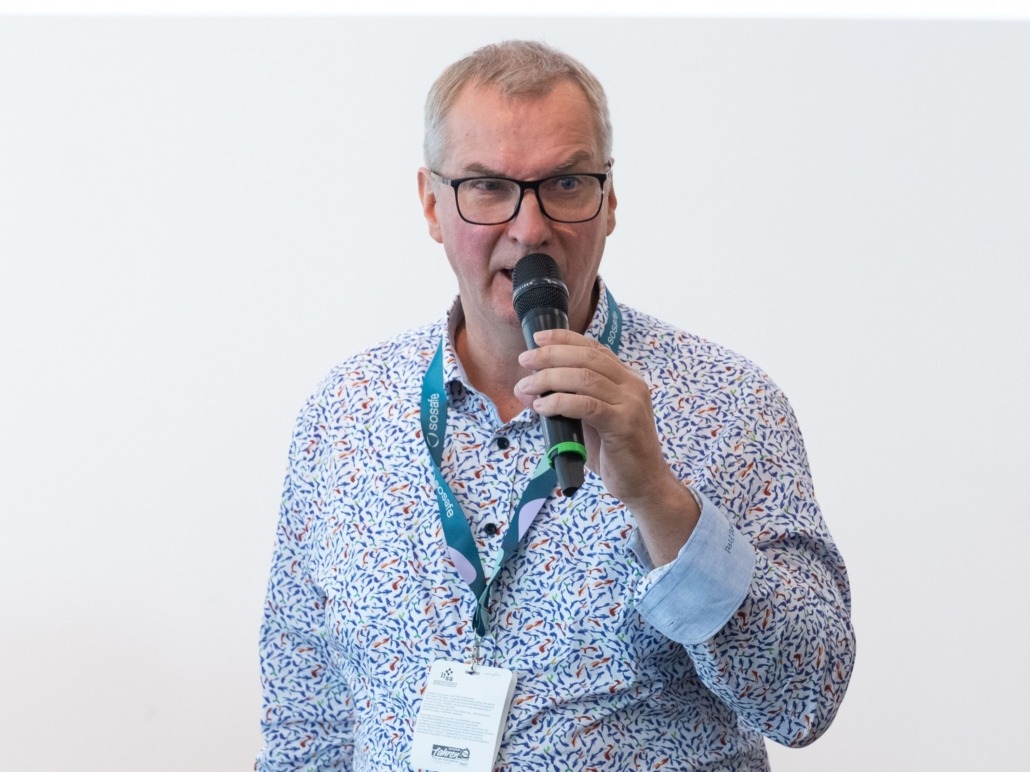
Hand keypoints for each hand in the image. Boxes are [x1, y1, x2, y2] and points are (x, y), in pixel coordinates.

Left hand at [514, 329, 698, 562]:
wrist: (645, 484)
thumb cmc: (616, 454)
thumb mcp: (587, 422)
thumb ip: (564, 403)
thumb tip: (528, 389)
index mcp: (627, 379)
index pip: (593, 348)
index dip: (564, 339)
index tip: (537, 338)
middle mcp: (632, 384)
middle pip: (586, 357)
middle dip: (550, 355)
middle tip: (524, 362)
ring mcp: (631, 403)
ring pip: (583, 377)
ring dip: (549, 379)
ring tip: (526, 387)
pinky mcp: (624, 423)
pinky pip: (586, 404)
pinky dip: (559, 402)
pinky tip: (542, 407)